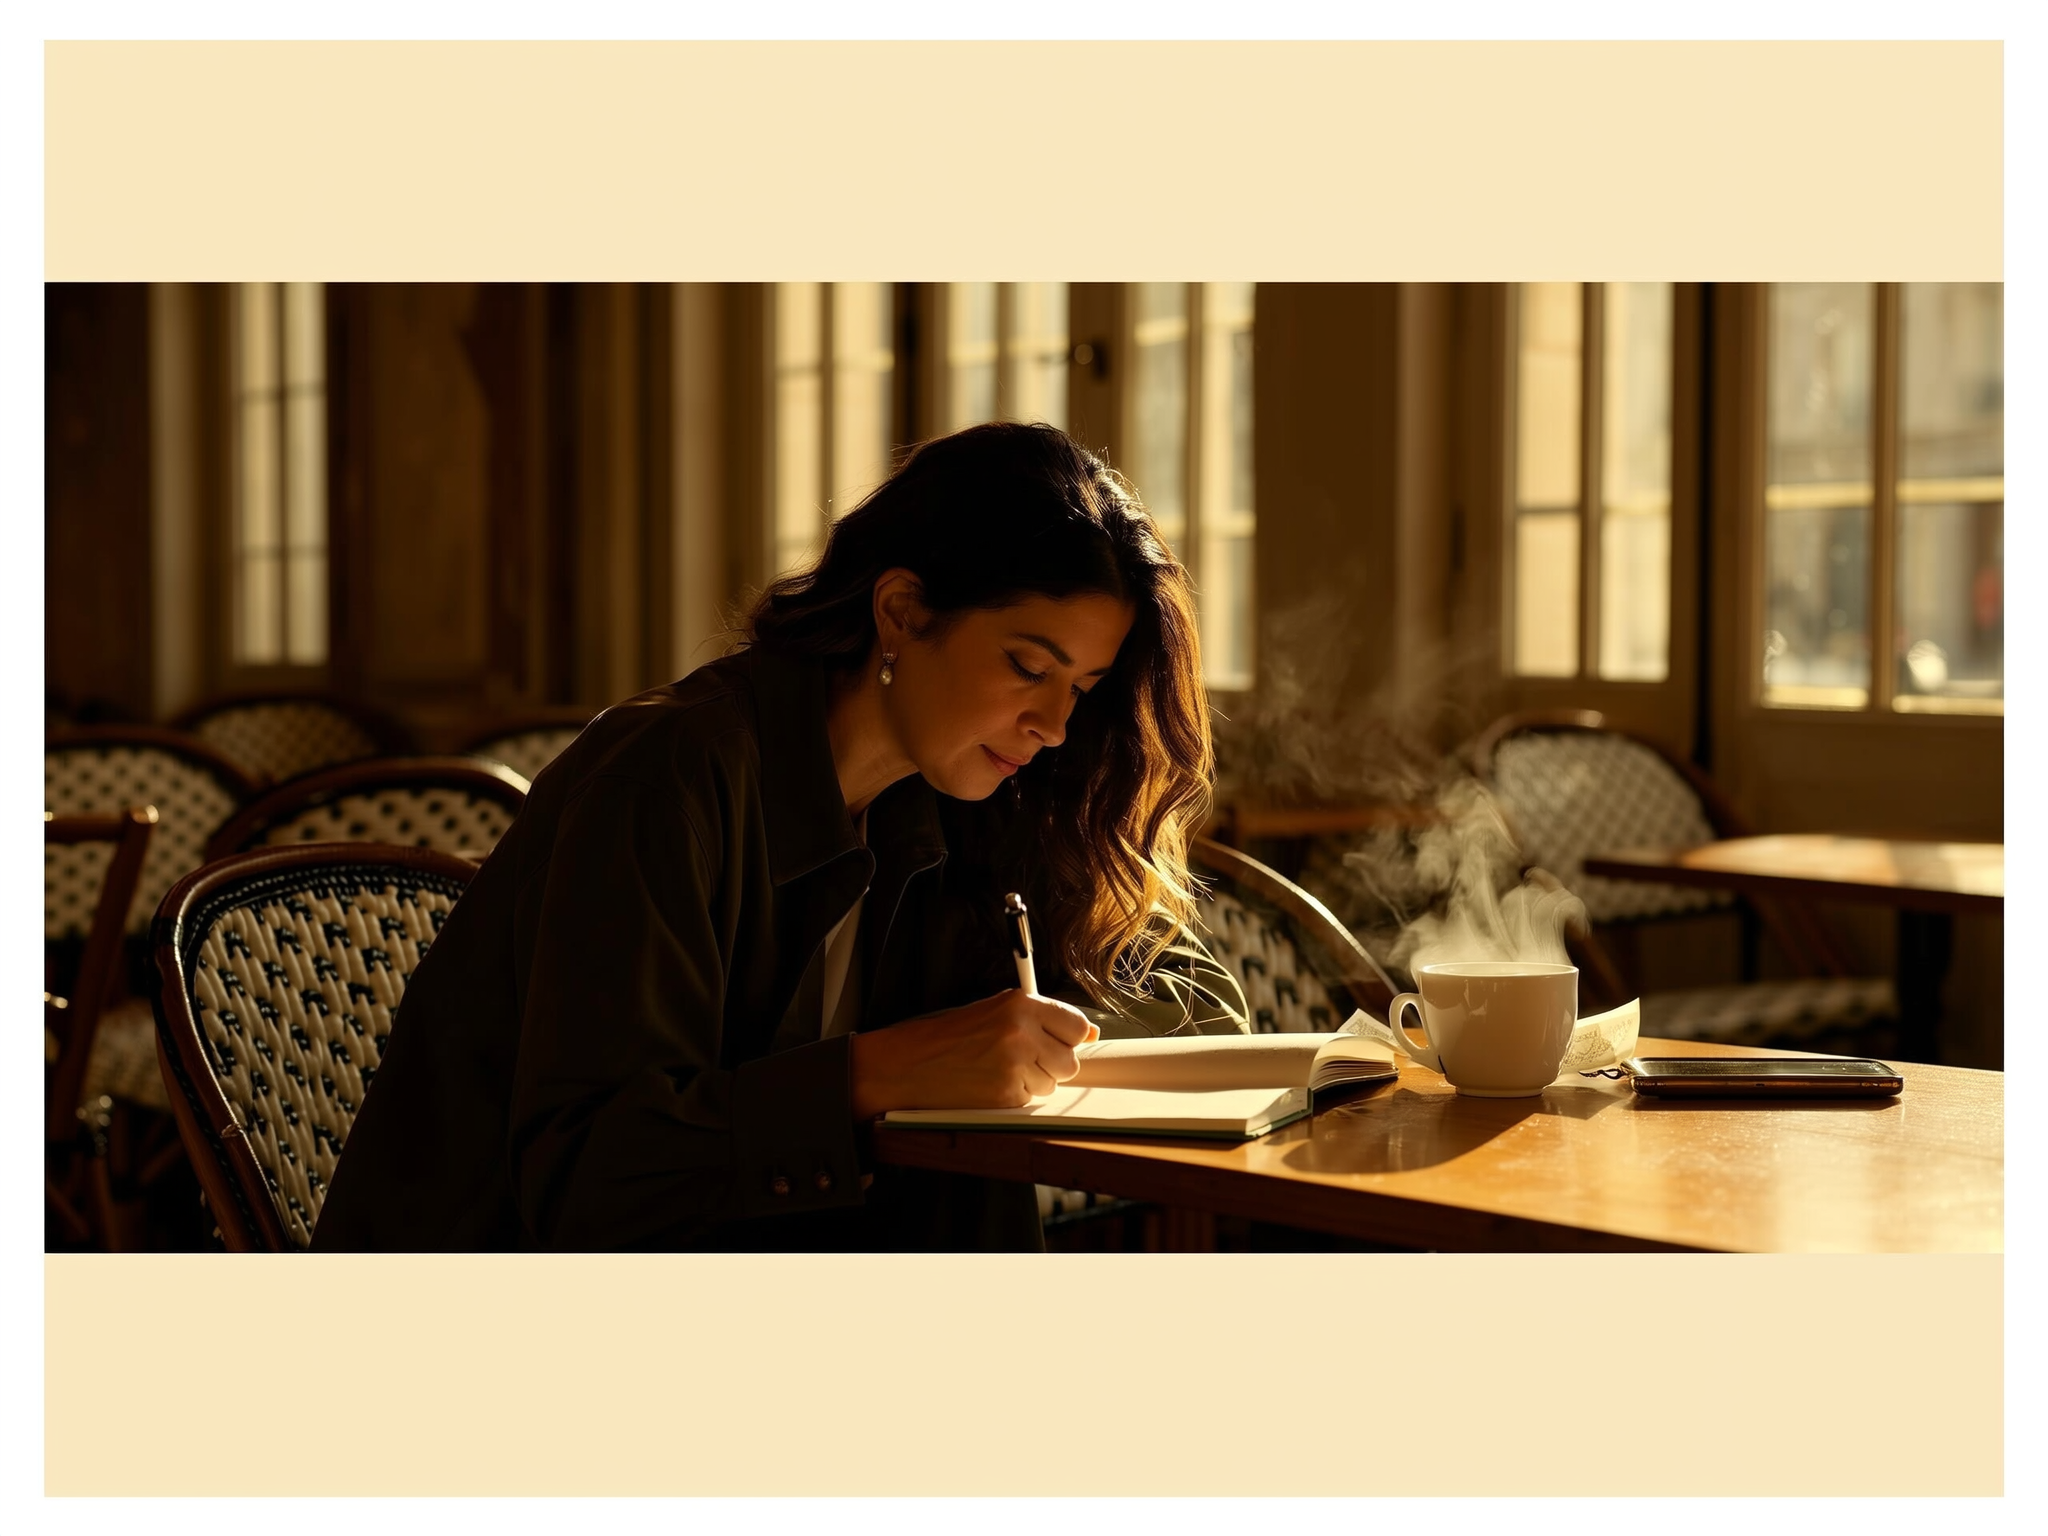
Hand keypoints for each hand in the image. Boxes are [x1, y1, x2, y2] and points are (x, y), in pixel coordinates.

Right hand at [849, 989, 1101, 1118]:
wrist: (905, 1064)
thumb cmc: (945, 1035)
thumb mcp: (994, 1011)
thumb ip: (1041, 1018)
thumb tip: (1090, 1033)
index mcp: (1020, 1004)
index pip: (1078, 1026)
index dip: (1070, 1038)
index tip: (1060, 1042)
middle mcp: (1022, 1032)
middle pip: (1070, 1061)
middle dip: (1053, 1064)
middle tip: (1024, 1059)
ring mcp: (1015, 1066)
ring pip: (1053, 1084)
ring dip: (1035, 1082)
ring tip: (1001, 1070)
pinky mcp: (1005, 1095)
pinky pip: (1031, 1100)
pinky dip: (1016, 1097)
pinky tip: (990, 1084)